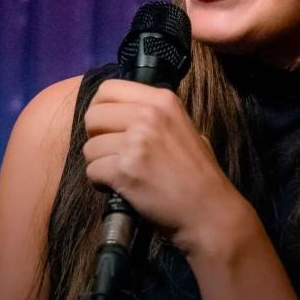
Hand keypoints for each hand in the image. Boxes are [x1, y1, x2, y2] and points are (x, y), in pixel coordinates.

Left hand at [82, 79, 253, 257]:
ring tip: (120, 174)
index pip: (108, 89)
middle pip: (93, 115)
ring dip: (99, 163)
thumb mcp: (186, 128)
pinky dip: (100, 182)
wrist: (209, 210)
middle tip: (111, 153)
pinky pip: (92, 170)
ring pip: (90, 147)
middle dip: (96, 137)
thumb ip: (156, 117)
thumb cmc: (198, 174)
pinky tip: (120, 187)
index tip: (108, 126)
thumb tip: (123, 114)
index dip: (101, 109)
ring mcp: (136, 142)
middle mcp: (149, 116)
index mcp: (163, 100)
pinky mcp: (125, 169)